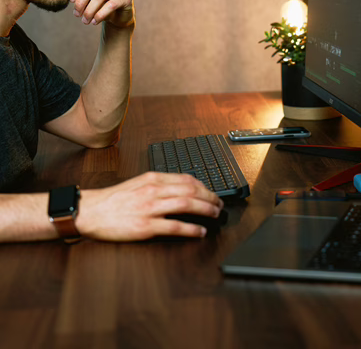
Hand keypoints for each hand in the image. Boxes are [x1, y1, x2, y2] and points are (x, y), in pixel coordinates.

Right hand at [75, 172, 224, 240]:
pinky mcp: (145, 226)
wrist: (91, 211)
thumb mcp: (138, 183)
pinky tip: (200, 232)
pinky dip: (191, 229)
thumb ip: (158, 183)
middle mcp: (153, 190)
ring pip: (186, 205)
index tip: (212, 191)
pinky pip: (174, 226)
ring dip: (205, 210)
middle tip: (219, 204)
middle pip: (190, 190)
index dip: (204, 185)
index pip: (186, 178)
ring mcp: (150, 208)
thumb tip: (180, 187)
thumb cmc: (113, 200)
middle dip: (210, 197)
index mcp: (152, 179)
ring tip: (215, 214)